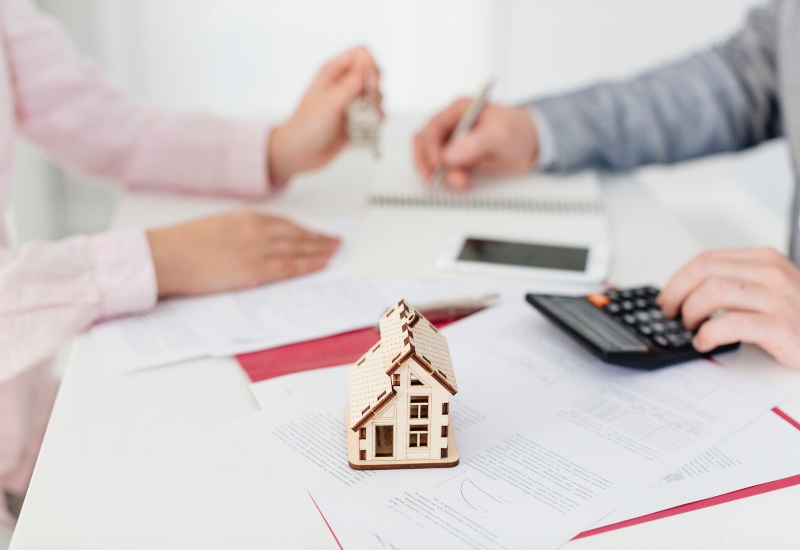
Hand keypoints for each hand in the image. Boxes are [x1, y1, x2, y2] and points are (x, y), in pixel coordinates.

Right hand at [146, 209, 339, 296]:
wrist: (165, 256)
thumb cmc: (182, 244)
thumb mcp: (216, 227)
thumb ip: (239, 231)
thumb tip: (254, 242)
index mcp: (245, 217)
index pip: (284, 223)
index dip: (304, 229)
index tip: (317, 232)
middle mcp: (256, 229)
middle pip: (297, 234)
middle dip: (319, 238)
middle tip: (336, 241)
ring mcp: (257, 249)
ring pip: (299, 249)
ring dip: (320, 250)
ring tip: (335, 252)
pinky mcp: (254, 270)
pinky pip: (290, 267)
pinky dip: (309, 265)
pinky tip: (322, 264)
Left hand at [268, 46, 381, 182]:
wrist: (300, 153)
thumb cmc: (306, 127)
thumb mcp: (329, 104)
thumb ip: (350, 86)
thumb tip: (366, 69)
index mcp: (332, 72)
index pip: (361, 54)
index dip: (370, 66)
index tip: (371, 86)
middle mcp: (343, 83)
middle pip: (373, 74)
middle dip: (375, 91)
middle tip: (366, 107)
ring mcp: (350, 101)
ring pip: (377, 95)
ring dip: (375, 108)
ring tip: (362, 121)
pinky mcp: (356, 118)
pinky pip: (376, 114)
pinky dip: (375, 121)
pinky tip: (364, 129)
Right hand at [413, 100, 538, 190]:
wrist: (531, 145)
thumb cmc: (518, 130)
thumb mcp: (500, 134)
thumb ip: (474, 143)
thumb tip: (449, 155)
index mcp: (459, 110)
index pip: (433, 127)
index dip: (431, 147)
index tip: (439, 163)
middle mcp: (451, 125)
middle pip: (423, 143)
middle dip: (429, 162)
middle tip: (438, 177)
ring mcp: (453, 143)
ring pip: (430, 159)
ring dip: (438, 173)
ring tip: (459, 181)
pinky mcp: (457, 159)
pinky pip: (442, 170)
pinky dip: (447, 179)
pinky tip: (461, 182)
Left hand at [657, 247, 799, 369]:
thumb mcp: (771, 290)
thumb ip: (738, 284)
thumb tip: (690, 294)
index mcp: (764, 260)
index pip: (706, 259)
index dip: (678, 280)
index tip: (668, 298)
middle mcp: (770, 273)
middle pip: (703, 271)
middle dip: (677, 293)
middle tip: (671, 314)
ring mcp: (777, 297)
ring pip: (712, 292)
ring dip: (691, 313)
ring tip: (691, 328)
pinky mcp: (781, 326)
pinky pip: (730, 323)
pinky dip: (708, 334)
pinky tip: (705, 342)